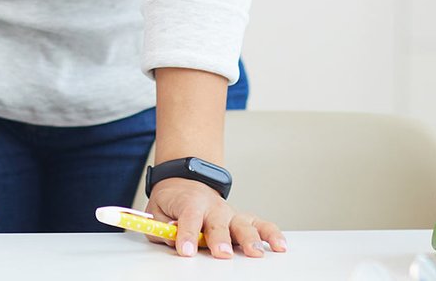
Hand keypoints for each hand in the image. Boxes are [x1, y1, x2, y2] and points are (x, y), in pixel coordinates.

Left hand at [147, 178, 287, 258]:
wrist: (186, 182)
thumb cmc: (173, 202)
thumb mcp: (156, 211)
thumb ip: (160, 226)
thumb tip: (170, 233)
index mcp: (190, 203)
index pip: (188, 219)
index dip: (187, 235)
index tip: (186, 250)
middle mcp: (213, 207)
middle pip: (218, 224)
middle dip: (220, 239)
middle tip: (221, 253)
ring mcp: (230, 213)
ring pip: (243, 225)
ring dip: (250, 239)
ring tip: (254, 252)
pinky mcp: (243, 218)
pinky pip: (261, 224)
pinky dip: (271, 234)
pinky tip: (279, 246)